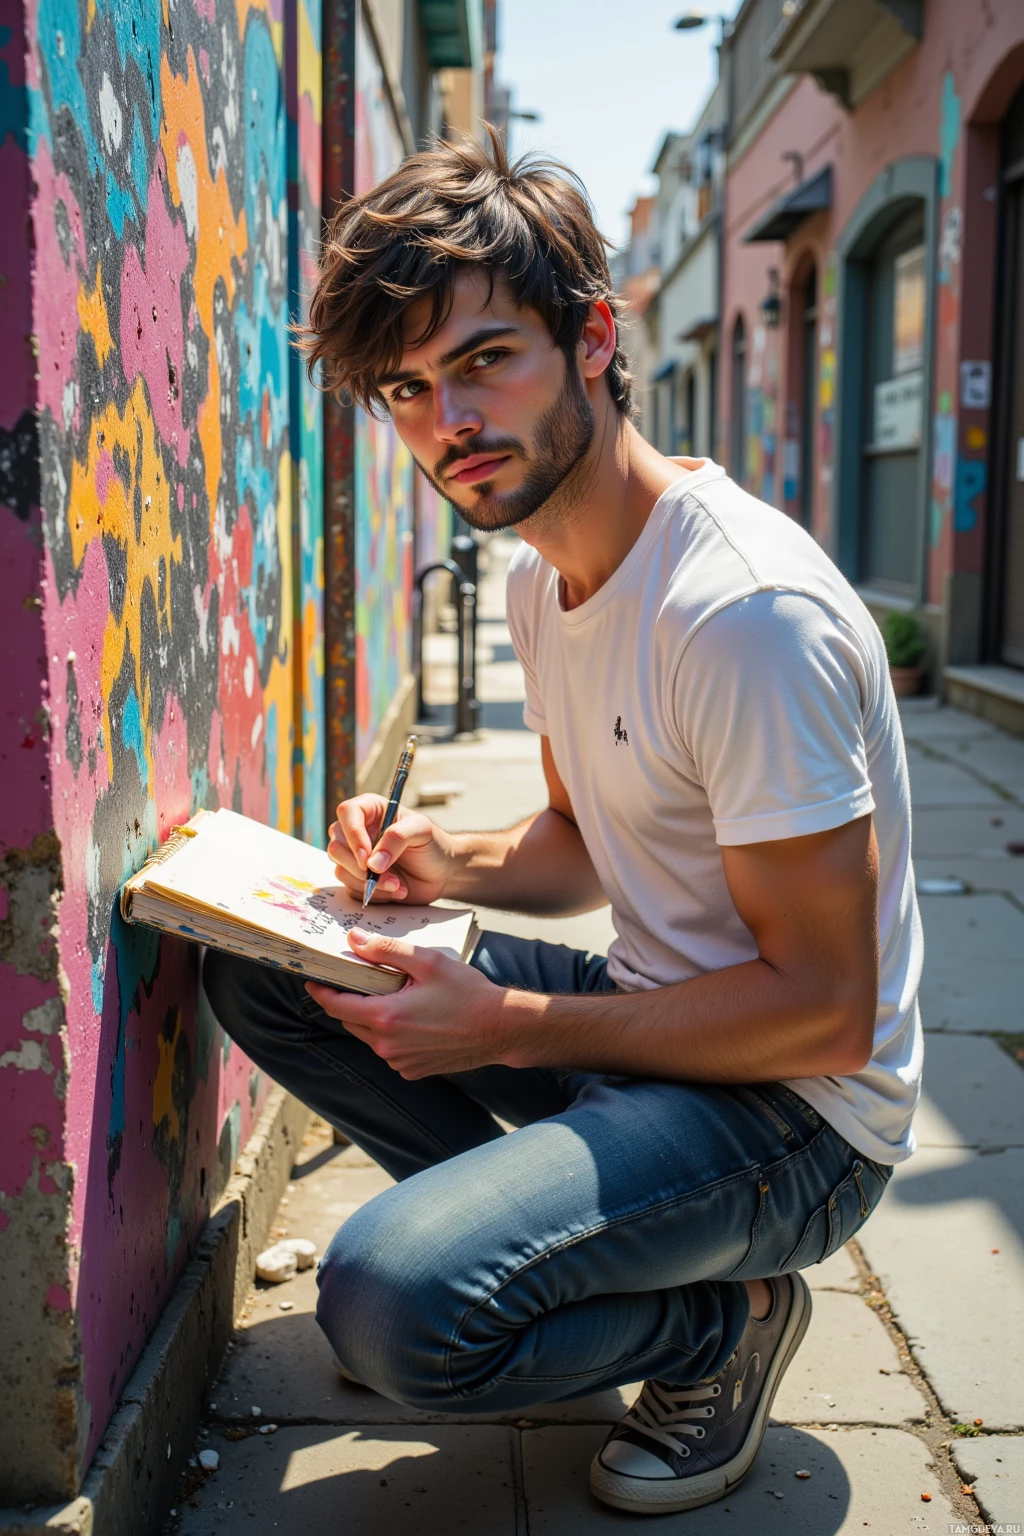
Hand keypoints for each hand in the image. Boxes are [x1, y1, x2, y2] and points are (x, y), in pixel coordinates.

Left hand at [305, 930, 538, 1078]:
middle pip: (351, 1021)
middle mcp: (387, 1046)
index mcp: (385, 1018)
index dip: (320, 991)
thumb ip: (386, 951)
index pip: (335, 1006)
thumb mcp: (427, 962)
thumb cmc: (468, 993)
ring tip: (393, 997)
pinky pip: (390, 1050)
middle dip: (350, 1002)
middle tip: (360, 981)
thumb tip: (353, 940)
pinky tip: (414, 1018)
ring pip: (370, 1037)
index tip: (312, 980)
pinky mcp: (413, 1071)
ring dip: (372, 1018)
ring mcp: (400, 1062)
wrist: (501, 1029)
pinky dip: (392, 1034)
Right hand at [328, 795, 456, 904]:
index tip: (367, 858)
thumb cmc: (433, 845)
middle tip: (391, 877)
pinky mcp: (358, 879)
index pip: (347, 813)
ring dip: (371, 884)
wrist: (441, 873)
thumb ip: (398, 838)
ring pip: (342, 871)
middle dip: (362, 868)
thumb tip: (372, 863)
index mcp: (370, 810)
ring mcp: (355, 856)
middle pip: (336, 846)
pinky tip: (396, 890)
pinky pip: (352, 890)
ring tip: (399, 884)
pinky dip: (374, 894)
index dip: (353, 835)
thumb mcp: (422, 831)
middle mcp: (358, 831)